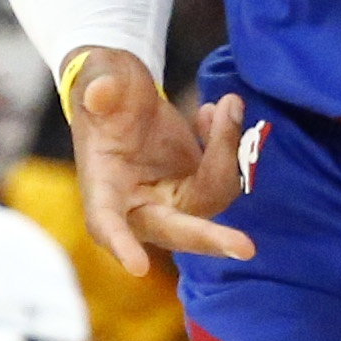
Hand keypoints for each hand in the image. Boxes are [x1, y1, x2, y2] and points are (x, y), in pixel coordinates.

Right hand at [56, 52, 254, 276]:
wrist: (122, 86)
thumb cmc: (101, 83)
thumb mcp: (96, 73)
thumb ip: (97, 84)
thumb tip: (100, 93)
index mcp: (103, 184)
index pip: (106, 220)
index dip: (121, 243)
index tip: (138, 268)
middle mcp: (138, 201)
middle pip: (175, 229)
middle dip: (208, 237)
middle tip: (245, 247)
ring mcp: (170, 195)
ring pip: (210, 196)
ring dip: (226, 152)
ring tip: (225, 106)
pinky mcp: (195, 182)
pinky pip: (223, 175)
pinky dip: (226, 143)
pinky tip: (214, 110)